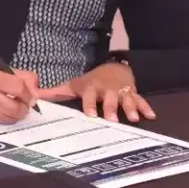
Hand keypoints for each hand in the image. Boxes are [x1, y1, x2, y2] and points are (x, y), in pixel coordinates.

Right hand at [0, 64, 38, 123]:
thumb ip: (21, 76)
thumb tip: (38, 88)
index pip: (19, 88)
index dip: (28, 94)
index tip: (30, 95)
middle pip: (16, 108)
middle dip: (24, 108)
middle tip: (23, 103)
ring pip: (10, 119)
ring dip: (16, 114)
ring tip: (13, 107)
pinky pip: (0, 122)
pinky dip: (5, 118)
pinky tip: (2, 111)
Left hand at [38, 62, 153, 122]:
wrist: (114, 68)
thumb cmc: (91, 82)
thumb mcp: (74, 85)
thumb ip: (56, 92)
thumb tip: (36, 96)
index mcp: (92, 88)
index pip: (89, 96)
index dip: (89, 105)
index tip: (90, 115)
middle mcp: (107, 90)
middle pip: (109, 99)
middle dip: (111, 108)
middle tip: (113, 119)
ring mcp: (121, 92)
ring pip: (126, 100)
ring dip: (130, 108)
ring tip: (134, 118)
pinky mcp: (133, 93)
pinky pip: (141, 100)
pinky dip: (146, 107)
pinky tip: (152, 116)